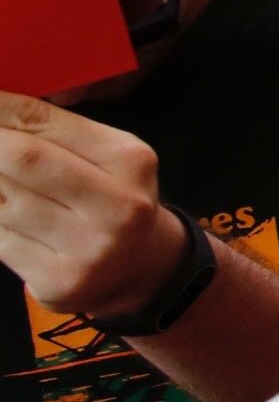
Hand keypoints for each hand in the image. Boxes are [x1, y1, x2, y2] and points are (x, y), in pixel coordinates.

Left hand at [0, 97, 189, 323]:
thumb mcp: (105, 158)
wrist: (140, 270)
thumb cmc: (110, 201)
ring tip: (2, 185)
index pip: (42, 121)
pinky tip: (2, 212)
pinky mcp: (59, 281)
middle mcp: (118, 205)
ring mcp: (89, 248)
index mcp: (129, 161)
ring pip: (1, 202)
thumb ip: (53, 133)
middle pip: (20, 158)